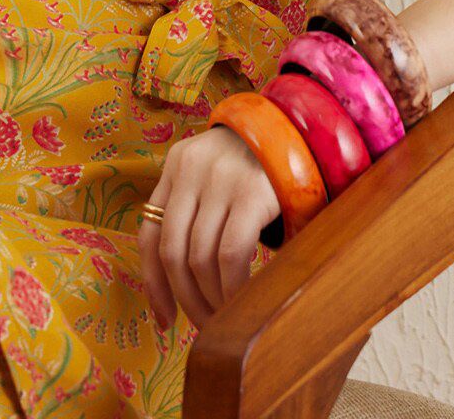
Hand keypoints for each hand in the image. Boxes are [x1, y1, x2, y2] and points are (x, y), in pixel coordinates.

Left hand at [138, 124, 280, 331]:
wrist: (303, 128)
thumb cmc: (258, 161)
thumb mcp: (215, 171)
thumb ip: (195, 206)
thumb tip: (179, 281)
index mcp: (176, 164)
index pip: (150, 234)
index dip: (154, 284)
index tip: (165, 319)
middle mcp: (191, 167)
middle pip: (172, 251)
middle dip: (185, 298)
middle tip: (203, 325)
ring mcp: (221, 178)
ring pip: (200, 257)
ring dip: (210, 298)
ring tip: (226, 315)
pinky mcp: (252, 191)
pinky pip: (231, 254)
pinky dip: (231, 286)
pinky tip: (241, 298)